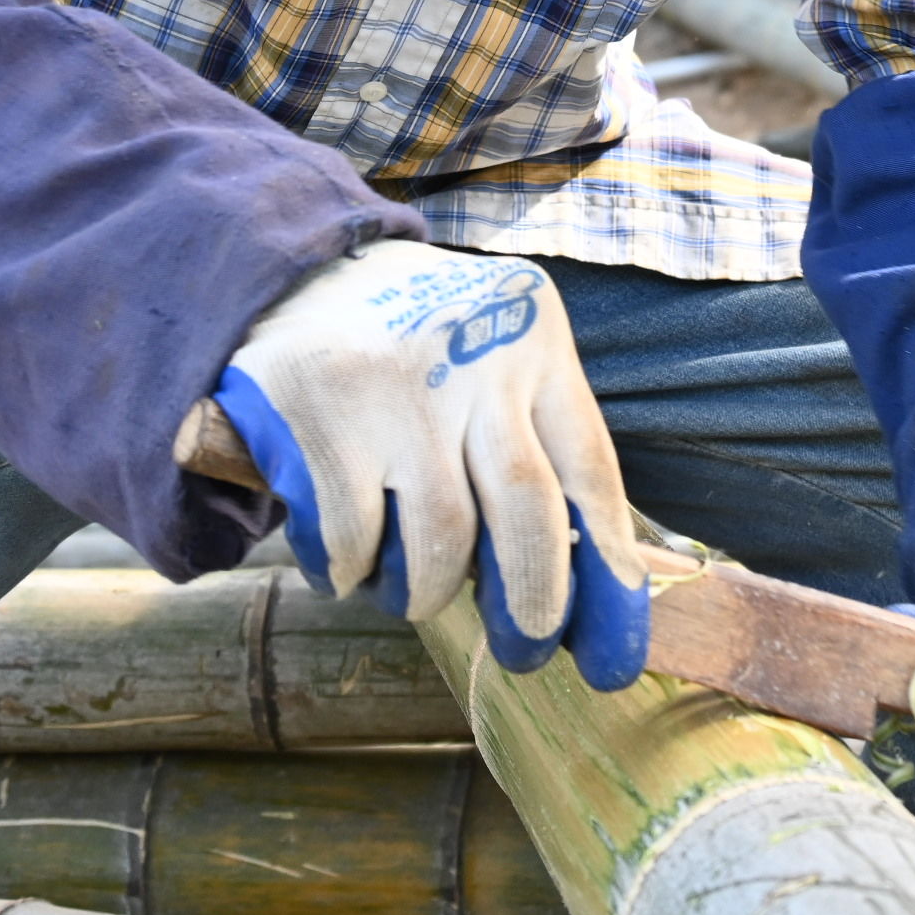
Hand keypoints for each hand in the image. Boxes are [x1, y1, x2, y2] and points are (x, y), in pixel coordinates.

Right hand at [209, 241, 649, 684]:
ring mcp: (398, 386)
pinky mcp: (322, 413)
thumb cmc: (420, 340)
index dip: (608, 555)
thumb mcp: (495, 351)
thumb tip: (592, 573)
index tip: (619, 620)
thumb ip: (536, 437)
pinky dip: (356, 573)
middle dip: (535, 597)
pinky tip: (349, 566)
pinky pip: (356, 540)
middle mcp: (475, 355)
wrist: (296, 271)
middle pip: (528, 509)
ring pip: (443, 538)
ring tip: (416, 593)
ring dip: (430, 591)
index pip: (589, 465)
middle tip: (529, 644)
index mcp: (534, 337)